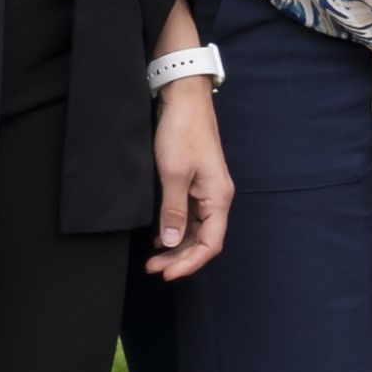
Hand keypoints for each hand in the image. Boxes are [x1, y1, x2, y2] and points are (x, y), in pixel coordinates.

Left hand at [144, 79, 232, 281]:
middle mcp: (216, 197)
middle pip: (204, 240)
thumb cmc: (183, 131)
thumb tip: (173, 242)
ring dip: (176, 246)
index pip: (210, 244)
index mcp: (218, 197)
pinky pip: (189, 216)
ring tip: (153, 257)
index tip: (166, 274)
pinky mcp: (195, 183)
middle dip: (180, 258)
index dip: (189, 263)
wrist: (183, 98)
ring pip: (196, 230)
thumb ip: (173, 210)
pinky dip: (175, 229)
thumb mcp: (173, 173)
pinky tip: (160, 236)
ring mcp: (206, 191)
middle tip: (153, 268)